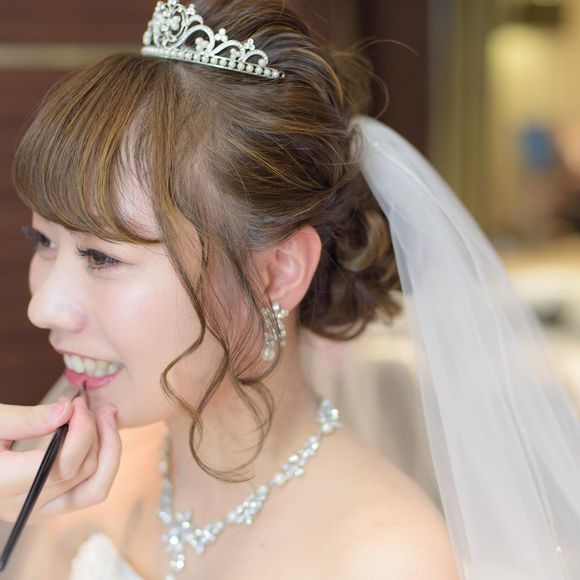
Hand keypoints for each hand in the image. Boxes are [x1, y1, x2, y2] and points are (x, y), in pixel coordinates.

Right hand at [0, 395, 121, 523]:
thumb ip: (27, 418)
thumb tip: (67, 411)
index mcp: (1, 484)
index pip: (61, 466)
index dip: (81, 431)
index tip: (77, 403)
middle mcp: (22, 507)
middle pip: (80, 471)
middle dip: (94, 431)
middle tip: (86, 404)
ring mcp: (38, 512)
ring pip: (94, 488)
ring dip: (107, 450)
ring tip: (104, 417)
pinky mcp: (48, 508)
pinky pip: (89, 493)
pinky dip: (103, 464)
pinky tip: (100, 435)